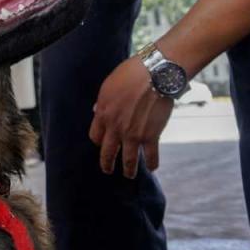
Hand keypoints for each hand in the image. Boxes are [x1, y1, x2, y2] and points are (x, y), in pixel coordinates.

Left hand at [89, 56, 173, 177]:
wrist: (154, 75)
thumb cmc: (131, 74)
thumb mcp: (108, 85)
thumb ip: (102, 101)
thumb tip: (97, 109)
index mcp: (103, 114)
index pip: (95, 136)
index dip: (99, 141)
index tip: (102, 143)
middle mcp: (115, 128)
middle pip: (107, 152)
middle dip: (107, 163)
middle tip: (107, 170)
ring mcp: (133, 134)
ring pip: (128, 160)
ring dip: (129, 170)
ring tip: (129, 174)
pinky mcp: (151, 136)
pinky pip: (151, 155)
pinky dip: (152, 163)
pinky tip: (152, 168)